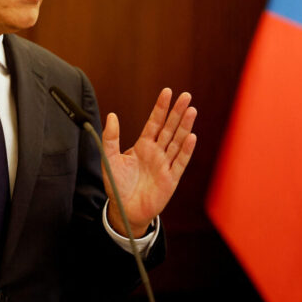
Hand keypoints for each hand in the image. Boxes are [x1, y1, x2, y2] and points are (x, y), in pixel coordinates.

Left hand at [103, 88, 196, 236]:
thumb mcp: (109, 158)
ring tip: (191, 110)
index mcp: (143, 145)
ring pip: (177, 141)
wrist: (124, 210)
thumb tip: (112, 115)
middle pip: (169, 128)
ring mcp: (165, 164)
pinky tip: (191, 137)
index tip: (167, 92)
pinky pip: (180, 162)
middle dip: (177, 112)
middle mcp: (156, 152)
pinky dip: (186, 150)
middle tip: (186, 96)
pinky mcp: (170, 179)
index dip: (160, 108)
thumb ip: (111, 137)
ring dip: (184, 126)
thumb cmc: (117, 185)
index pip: (154, 122)